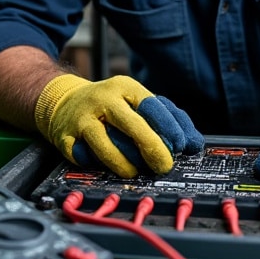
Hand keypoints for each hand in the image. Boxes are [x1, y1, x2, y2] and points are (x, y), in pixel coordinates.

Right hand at [35, 74, 203, 176]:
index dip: (169, 127)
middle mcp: (103, 100)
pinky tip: (105, 167)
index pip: (151, 105)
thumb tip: (194, 144)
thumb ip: (167, 120)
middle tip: (164, 165)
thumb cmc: (111, 106)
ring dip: (124, 162)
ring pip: (104, 143)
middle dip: (151, 147)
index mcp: (125, 88)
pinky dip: (96, 165)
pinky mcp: (65, 137)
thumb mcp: (137, 103)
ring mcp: (82, 118)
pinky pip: (82, 156)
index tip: (181, 145)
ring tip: (135, 171)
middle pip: (130, 124)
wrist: (65, 102)